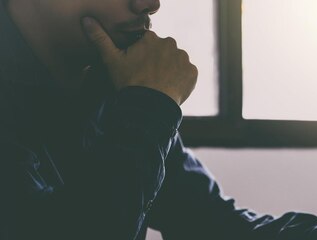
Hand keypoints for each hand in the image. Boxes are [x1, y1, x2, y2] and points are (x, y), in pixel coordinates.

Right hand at [81, 17, 197, 105]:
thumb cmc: (129, 82)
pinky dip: (181, 80)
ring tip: (160, 84)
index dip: (143, 57)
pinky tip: (170, 88)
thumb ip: (100, 38)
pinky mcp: (193, 72)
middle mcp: (170, 43)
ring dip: (171, 70)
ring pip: (176, 62)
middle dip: (158, 62)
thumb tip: (87, 20)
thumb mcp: (111, 60)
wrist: (150, 105)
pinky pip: (187, 74)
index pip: (148, 44)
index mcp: (151, 38)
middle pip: (164, 52)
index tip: (139, 69)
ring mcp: (183, 58)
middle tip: (149, 78)